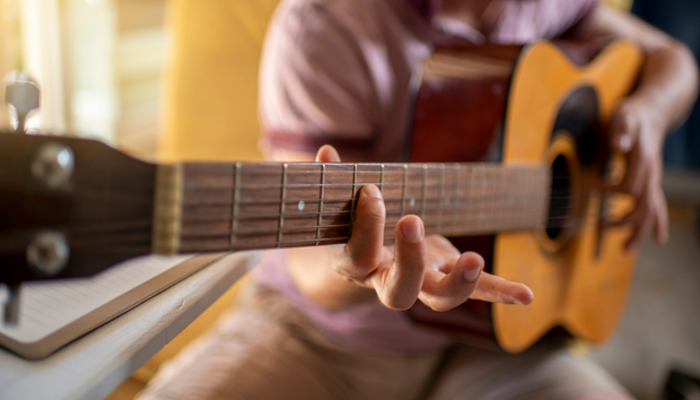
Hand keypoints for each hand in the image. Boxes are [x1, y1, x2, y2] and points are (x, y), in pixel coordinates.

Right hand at [316, 145, 533, 311]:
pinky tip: (526, 295)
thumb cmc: (353, 224)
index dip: (365, 225)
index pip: (359, 255)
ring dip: (461, 281)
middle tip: (412, 219)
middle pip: (400, 291)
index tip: (371, 190)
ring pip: (440, 299)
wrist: (371, 258)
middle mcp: (387, 282)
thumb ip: (334, 181)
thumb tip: (326, 152)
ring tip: (475, 257)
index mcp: (356, 266)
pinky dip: (500, 292)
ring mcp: (421, 283)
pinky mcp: (447, 275)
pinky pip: (476, 290)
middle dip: (409, 260)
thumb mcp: (339, 205)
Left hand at [604, 97, 668, 249]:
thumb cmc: (633, 115)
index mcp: (644, 160)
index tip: (591, 183)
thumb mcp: (624, 117)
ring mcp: (654, 179)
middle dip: (625, 222)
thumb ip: (621, 130)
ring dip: (639, 231)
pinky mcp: (651, 181)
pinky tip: (660, 239)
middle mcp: (652, 173)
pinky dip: (658, 223)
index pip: (629, 187)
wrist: (652, 112)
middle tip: (603, 228)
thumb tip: (619, 143)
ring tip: (625, 249)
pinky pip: (657, 206)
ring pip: (652, 211)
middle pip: (644, 206)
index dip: (609, 190)